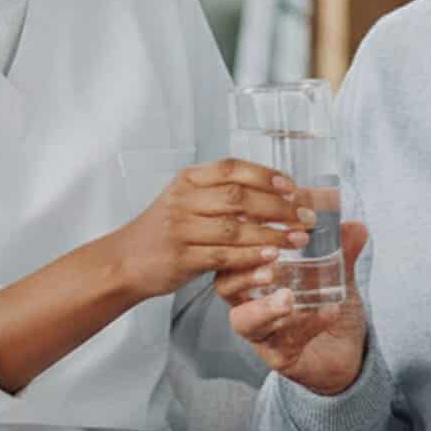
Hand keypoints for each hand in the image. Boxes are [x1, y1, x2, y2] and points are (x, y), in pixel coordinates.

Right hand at [108, 161, 312, 300]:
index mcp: (187, 180)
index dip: (266, 175)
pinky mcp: (180, 258)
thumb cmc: (163, 232)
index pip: (231, 168)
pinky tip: (273, 257)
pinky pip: (223, 256)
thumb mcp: (185, 201)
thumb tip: (272, 193)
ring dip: (272, 234)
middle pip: (238, 197)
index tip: (293, 187)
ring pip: (234, 229)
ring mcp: (179, 229)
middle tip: (306, 216)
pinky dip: (251, 257)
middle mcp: (182, 200)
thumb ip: (219, 194)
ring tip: (299, 238)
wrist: (124, 261)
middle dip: (279, 207)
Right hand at [216, 223, 368, 396]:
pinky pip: (285, 343)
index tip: (263, 223)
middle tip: (271, 263)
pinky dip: (307, 325)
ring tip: (288, 297)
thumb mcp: (337, 277)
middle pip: (225, 286)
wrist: (345, 354)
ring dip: (265, 307)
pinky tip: (329, 312)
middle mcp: (250, 305)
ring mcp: (261, 334)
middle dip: (244, 272)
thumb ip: (343, 253)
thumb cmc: (326, 309)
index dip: (243, 240)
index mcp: (256, 279)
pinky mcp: (278, 358)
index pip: (234, 254)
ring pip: (246, 321)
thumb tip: (356, 226)